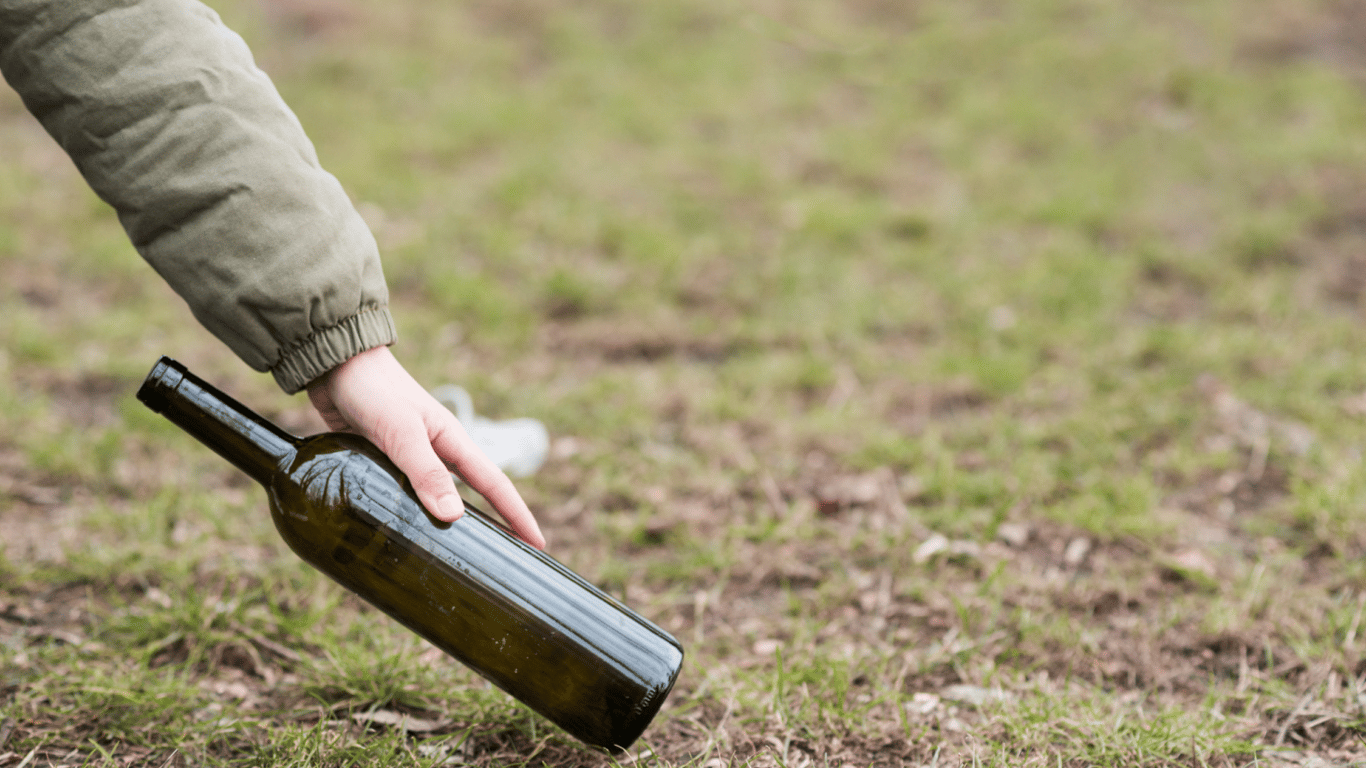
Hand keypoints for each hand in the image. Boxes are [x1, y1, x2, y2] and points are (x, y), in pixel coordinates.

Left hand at [305, 346, 545, 549]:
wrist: (335, 365)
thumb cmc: (374, 391)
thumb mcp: (402, 432)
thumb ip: (426, 473)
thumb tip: (456, 516)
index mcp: (452, 441)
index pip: (494, 485)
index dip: (518, 515)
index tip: (538, 543)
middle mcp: (437, 452)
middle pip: (474, 495)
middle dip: (494, 525)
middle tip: (505, 559)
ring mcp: (411, 458)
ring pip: (438, 498)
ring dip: (449, 524)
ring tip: (459, 556)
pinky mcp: (384, 461)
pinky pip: (405, 495)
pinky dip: (412, 515)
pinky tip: (407, 533)